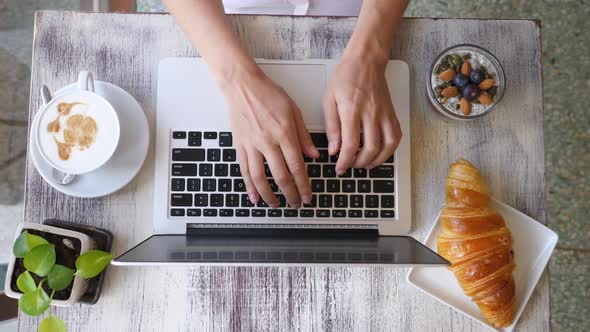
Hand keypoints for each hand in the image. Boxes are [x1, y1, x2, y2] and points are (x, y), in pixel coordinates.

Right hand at [220, 68, 318, 207]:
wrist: (243, 86)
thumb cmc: (268, 94)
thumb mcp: (294, 110)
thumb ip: (304, 136)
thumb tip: (314, 155)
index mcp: (284, 133)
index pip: (297, 166)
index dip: (303, 185)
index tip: (308, 196)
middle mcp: (267, 142)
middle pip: (280, 176)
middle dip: (290, 194)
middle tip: (296, 203)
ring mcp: (252, 145)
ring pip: (260, 178)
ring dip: (269, 195)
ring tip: (276, 204)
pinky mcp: (240, 146)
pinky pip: (244, 170)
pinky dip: (249, 186)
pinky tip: (254, 196)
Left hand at [323, 56, 401, 173]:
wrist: (366, 60)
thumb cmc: (346, 77)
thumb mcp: (329, 99)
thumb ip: (331, 126)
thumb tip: (334, 149)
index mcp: (352, 109)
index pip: (350, 144)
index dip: (345, 161)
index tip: (339, 168)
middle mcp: (371, 112)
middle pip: (370, 148)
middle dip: (359, 163)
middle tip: (350, 166)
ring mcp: (384, 113)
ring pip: (388, 146)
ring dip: (377, 160)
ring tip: (366, 164)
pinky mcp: (392, 112)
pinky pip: (396, 136)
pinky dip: (390, 150)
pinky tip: (380, 153)